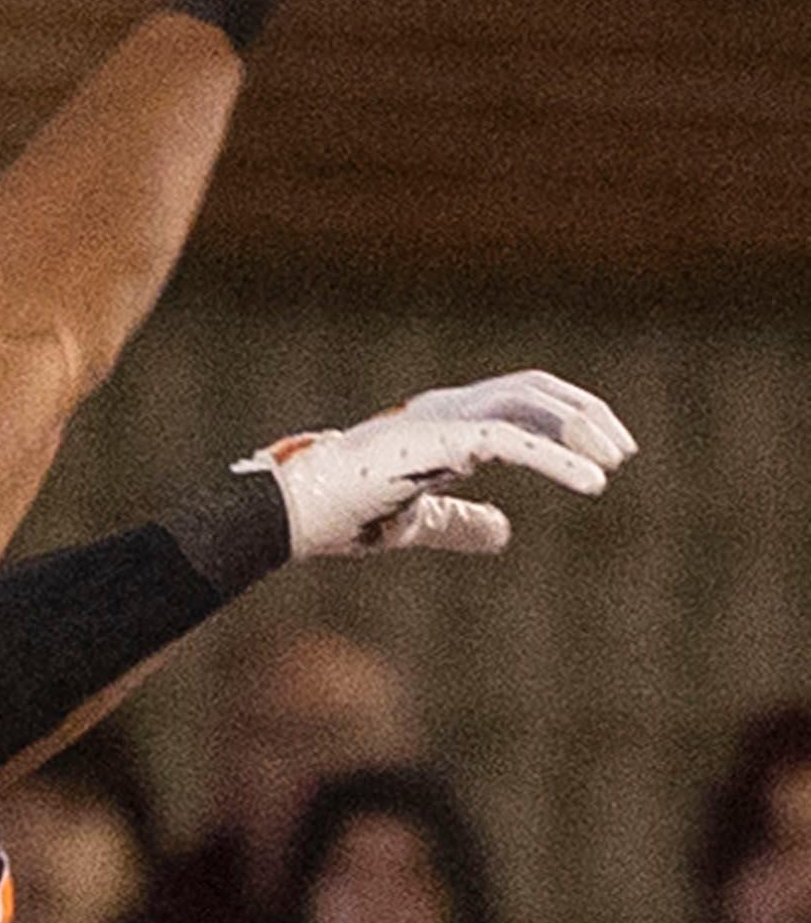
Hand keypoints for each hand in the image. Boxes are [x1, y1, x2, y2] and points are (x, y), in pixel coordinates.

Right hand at [243, 371, 633, 558]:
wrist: (300, 513)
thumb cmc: (350, 514)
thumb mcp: (420, 521)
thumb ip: (462, 522)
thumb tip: (505, 534)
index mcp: (443, 419)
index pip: (520, 398)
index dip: (567, 417)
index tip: (605, 453)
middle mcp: (446, 407)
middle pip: (532, 388)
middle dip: (584, 413)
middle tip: (623, 450)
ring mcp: (441, 418)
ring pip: (526, 402)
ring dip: (579, 427)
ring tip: (614, 462)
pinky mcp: (438, 441)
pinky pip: (511, 441)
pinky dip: (558, 458)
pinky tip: (592, 482)